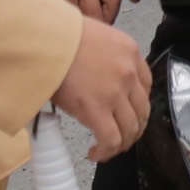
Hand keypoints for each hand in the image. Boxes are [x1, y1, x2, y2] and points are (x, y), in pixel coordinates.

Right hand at [54, 15, 150, 159]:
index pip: (146, 86)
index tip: (127, 114)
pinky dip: (107, 152)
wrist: (44, 38)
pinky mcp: (97, 109)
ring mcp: (116, 92)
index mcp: (130, 51)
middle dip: (133, 130)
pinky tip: (95, 153)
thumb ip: (107, 58)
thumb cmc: (59, 36)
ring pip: (130, 129)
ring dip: (120, 145)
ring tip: (106, 149)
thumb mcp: (95, 37)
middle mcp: (129, 73)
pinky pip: (111, 139)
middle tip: (120, 138)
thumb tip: (99, 81)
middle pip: (142, 111)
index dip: (137, 106)